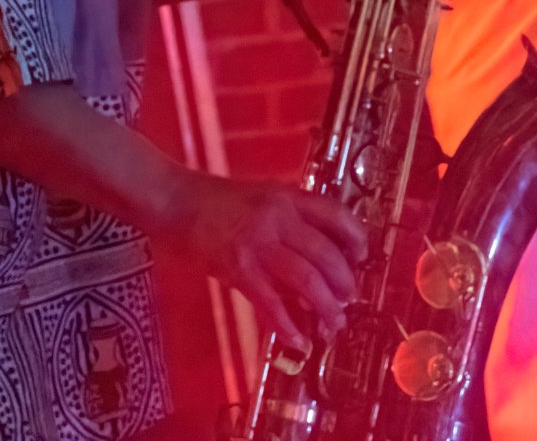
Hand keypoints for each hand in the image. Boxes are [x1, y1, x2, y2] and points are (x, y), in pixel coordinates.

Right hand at [162, 171, 367, 342]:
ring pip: (308, 280)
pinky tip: (297, 339)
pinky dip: (288, 326)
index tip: (362, 257)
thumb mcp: (261, 196)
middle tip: (348, 300)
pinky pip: (272, 303)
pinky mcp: (238, 268)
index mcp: (286, 197)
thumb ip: (289, 218)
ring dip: (326, 308)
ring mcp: (258, 243)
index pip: (336, 214)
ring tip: (332, 324)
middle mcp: (277, 218)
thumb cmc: (214, 200)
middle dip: (345, 284)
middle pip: (328, 254)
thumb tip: (318, 253)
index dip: (356, 238)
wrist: (174, 200)